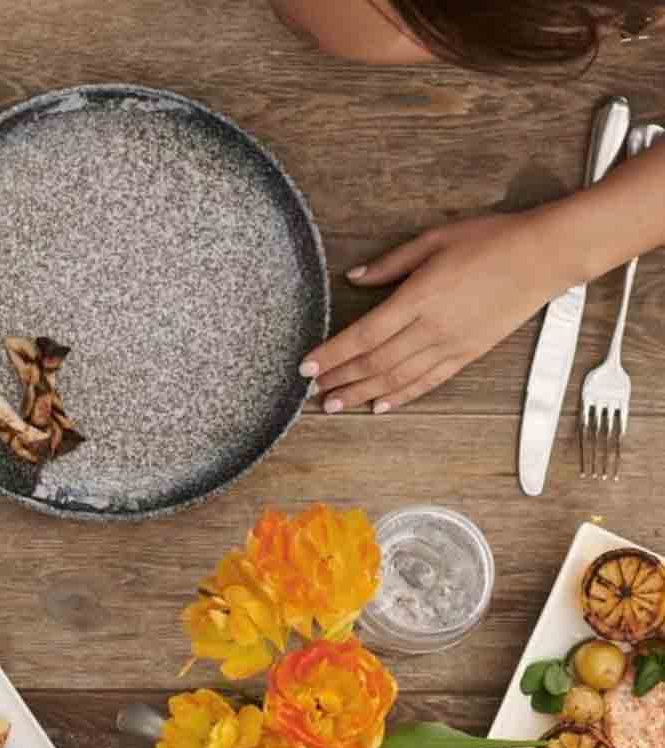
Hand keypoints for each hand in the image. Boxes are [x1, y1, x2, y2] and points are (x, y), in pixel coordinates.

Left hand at [303, 210, 575, 413]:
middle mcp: (431, 327)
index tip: (305, 367)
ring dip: (361, 394)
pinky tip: (379, 406)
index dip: (332, 354)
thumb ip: (392, 263)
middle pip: (374, 363)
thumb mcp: (436, 239)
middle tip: (313, 393)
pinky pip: (427, 382)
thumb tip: (355, 277)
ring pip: (396, 379)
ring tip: (335, 406)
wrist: (545, 255)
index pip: (363, 335)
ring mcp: (450, 345)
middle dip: (339, 380)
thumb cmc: (492, 239)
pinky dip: (400, 397)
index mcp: (418, 297)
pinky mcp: (467, 354)